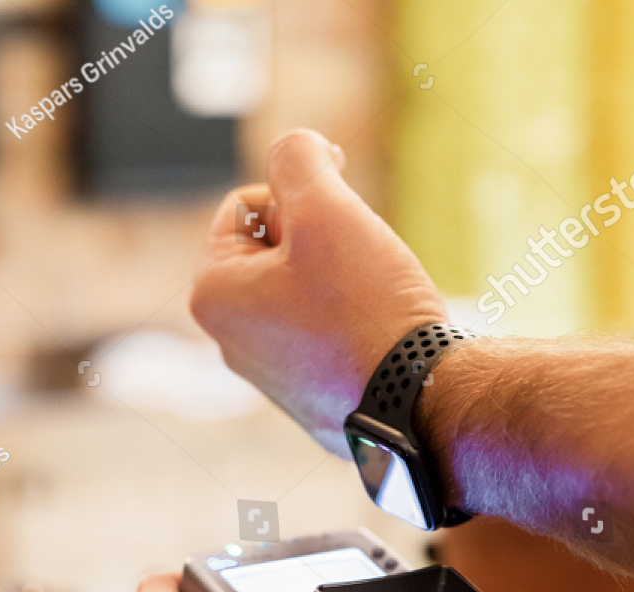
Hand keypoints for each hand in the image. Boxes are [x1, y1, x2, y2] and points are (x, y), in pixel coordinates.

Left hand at [190, 129, 447, 457]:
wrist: (420, 401)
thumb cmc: (366, 307)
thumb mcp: (326, 208)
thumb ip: (298, 157)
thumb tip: (296, 149)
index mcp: (213, 295)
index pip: (245, 205)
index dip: (298, 194)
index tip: (340, 210)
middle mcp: (231, 343)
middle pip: (274, 249)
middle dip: (320, 238)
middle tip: (359, 259)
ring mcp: (272, 378)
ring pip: (306, 290)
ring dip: (343, 276)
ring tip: (374, 300)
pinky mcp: (314, 400)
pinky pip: (330, 335)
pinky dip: (357, 321)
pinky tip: (383, 335)